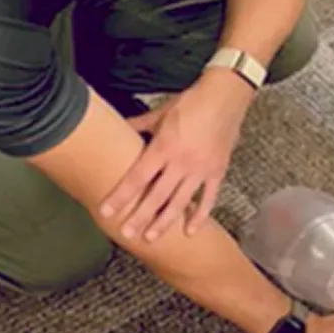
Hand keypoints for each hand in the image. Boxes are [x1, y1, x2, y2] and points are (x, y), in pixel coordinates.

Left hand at [100, 71, 251, 241]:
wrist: (226, 95)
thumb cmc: (192, 101)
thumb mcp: (161, 112)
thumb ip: (139, 125)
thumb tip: (119, 129)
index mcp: (164, 146)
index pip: (138, 177)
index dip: (121, 196)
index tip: (107, 211)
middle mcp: (182, 161)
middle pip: (157, 195)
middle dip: (140, 216)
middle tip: (127, 233)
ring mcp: (202, 168)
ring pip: (181, 201)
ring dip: (165, 221)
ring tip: (151, 237)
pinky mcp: (218, 170)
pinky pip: (209, 198)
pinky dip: (200, 215)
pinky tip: (190, 230)